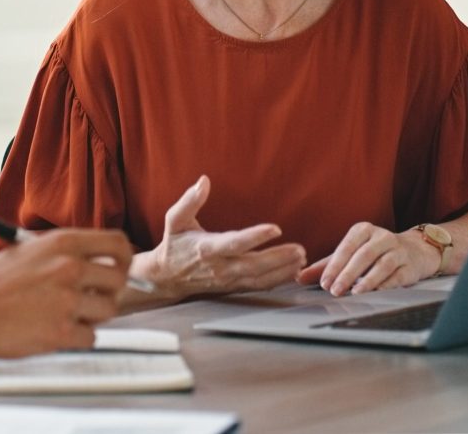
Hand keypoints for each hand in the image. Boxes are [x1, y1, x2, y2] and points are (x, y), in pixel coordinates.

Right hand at [0, 228, 131, 357]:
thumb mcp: (29, 250)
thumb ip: (64, 255)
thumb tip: (96, 265)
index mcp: (63, 242)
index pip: (118, 244)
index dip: (124, 260)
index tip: (119, 270)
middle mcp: (69, 267)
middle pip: (118, 281)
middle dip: (108, 292)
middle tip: (91, 299)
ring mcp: (67, 300)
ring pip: (108, 311)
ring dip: (92, 316)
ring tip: (64, 315)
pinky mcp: (60, 331)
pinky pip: (90, 337)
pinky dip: (76, 338)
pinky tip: (52, 330)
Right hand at [134, 175, 305, 304]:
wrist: (167, 276)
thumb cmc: (174, 244)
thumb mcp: (175, 219)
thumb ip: (190, 200)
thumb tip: (203, 181)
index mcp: (206, 248)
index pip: (235, 243)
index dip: (255, 237)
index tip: (275, 228)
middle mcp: (219, 267)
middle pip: (253, 265)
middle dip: (278, 258)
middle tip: (299, 249)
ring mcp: (227, 280)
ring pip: (259, 278)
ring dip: (282, 269)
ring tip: (300, 258)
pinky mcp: (233, 286)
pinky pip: (258, 285)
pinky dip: (277, 280)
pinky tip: (291, 271)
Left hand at [297, 222, 438, 295]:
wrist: (414, 251)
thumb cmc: (375, 253)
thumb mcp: (350, 254)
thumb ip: (325, 265)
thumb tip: (299, 277)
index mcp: (363, 230)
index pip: (346, 247)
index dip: (334, 265)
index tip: (324, 282)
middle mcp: (382, 237)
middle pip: (364, 255)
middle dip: (348, 274)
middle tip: (335, 290)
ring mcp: (398, 250)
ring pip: (383, 264)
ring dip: (368, 279)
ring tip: (355, 292)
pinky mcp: (410, 266)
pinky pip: (399, 275)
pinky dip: (387, 284)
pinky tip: (377, 292)